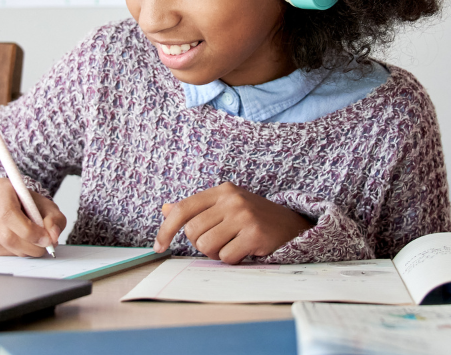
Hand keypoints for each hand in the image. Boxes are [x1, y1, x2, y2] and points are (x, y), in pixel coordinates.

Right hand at [0, 177, 66, 256]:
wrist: (12, 206)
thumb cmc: (28, 204)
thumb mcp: (46, 205)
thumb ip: (54, 218)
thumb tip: (52, 235)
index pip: (9, 213)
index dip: (29, 230)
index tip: (46, 238)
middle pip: (7, 234)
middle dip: (32, 244)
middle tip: (48, 245)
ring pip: (7, 246)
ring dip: (29, 249)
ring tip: (39, 242)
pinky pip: (5, 253)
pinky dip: (21, 251)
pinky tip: (25, 242)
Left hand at [154, 182, 312, 263]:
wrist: (291, 225)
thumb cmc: (253, 217)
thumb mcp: (225, 206)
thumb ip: (196, 208)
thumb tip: (166, 209)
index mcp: (222, 190)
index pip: (183, 209)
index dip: (166, 229)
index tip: (159, 246)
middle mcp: (232, 199)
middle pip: (193, 232)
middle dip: (202, 244)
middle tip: (221, 241)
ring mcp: (244, 215)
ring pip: (207, 246)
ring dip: (217, 253)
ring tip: (233, 245)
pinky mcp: (254, 234)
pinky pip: (226, 257)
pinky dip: (232, 259)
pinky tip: (245, 250)